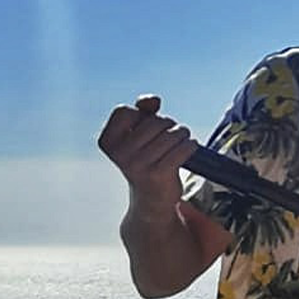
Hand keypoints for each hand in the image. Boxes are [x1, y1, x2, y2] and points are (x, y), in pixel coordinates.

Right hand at [97, 95, 196, 216]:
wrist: (152, 199)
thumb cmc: (146, 159)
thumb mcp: (139, 134)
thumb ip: (143, 111)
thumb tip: (154, 100)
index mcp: (108, 142)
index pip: (125, 111)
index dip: (141, 115)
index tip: (147, 126)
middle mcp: (119, 154)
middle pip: (154, 122)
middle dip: (168, 124)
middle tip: (171, 136)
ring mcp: (137, 165)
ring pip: (171, 134)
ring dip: (182, 134)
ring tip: (181, 141)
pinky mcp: (158, 174)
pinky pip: (182, 148)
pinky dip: (190, 145)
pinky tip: (189, 148)